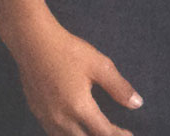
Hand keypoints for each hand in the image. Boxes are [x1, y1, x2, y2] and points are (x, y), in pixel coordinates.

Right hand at [4, 15, 142, 135]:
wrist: (33, 44)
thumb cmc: (69, 52)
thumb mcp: (101, 66)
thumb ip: (119, 88)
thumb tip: (137, 104)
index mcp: (78, 107)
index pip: (102, 131)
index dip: (117, 135)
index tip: (128, 135)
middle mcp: (59, 117)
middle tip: (115, 134)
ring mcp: (44, 116)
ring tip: (96, 132)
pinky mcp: (36, 110)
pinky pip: (52, 131)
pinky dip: (67, 134)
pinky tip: (74, 128)